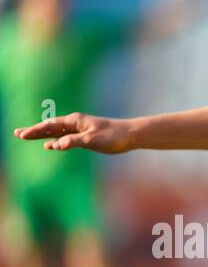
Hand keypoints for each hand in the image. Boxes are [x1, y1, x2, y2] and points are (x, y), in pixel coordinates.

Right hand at [13, 113, 133, 153]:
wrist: (131, 135)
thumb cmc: (113, 136)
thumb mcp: (92, 140)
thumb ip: (73, 142)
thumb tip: (55, 145)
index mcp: (74, 121)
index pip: (49, 126)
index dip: (35, 131)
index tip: (21, 135)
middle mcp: (75, 123)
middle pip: (49, 127)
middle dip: (33, 130)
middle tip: (17, 134)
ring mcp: (80, 129)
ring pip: (56, 132)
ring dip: (42, 135)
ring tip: (27, 137)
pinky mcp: (86, 136)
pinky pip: (66, 138)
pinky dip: (56, 141)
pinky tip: (50, 145)